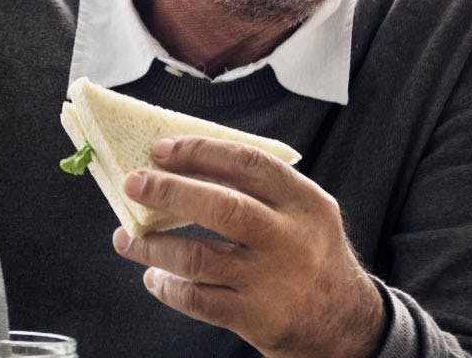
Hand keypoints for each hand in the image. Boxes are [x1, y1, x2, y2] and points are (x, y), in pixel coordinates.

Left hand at [112, 136, 385, 357]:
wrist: (345, 322)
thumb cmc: (311, 256)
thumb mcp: (306, 215)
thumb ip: (263, 193)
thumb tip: (187, 169)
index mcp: (306, 202)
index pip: (249, 164)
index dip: (202, 152)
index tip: (163, 148)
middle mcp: (292, 238)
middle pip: (222, 207)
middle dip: (170, 191)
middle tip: (133, 183)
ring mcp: (273, 280)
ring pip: (199, 257)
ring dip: (154, 246)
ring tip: (127, 238)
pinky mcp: (257, 317)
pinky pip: (198, 299)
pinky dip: (168, 286)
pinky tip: (155, 277)